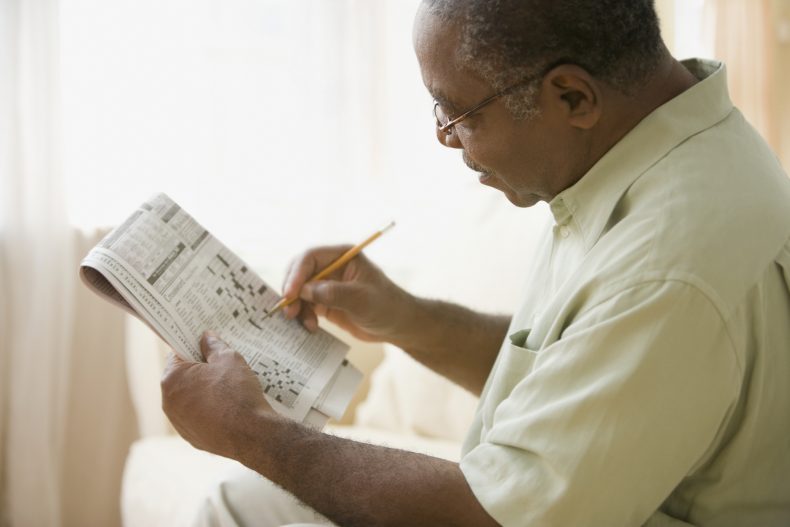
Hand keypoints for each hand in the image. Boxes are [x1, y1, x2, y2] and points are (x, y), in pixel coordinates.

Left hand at [160, 332, 272, 459]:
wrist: (252, 434)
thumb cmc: (236, 393)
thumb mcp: (229, 358)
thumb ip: (214, 345)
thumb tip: (206, 338)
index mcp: (172, 379)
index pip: (176, 355)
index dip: (193, 347)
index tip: (206, 345)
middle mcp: (169, 403)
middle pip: (182, 378)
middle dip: (200, 371)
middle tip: (221, 365)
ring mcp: (180, 424)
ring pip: (191, 400)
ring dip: (204, 392)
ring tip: (228, 388)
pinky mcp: (194, 438)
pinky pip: (199, 418)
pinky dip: (210, 412)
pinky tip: (229, 408)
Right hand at [281, 245, 412, 341]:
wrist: (396, 325)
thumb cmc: (386, 306)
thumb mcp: (362, 299)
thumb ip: (334, 293)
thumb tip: (305, 291)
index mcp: (342, 256)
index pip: (311, 257)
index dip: (297, 274)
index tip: (290, 294)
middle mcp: (331, 266)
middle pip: (299, 272)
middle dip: (291, 291)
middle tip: (289, 310)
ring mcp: (327, 284)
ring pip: (299, 291)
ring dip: (297, 307)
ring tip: (306, 324)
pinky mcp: (324, 301)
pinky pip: (305, 305)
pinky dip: (303, 316)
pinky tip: (311, 327)